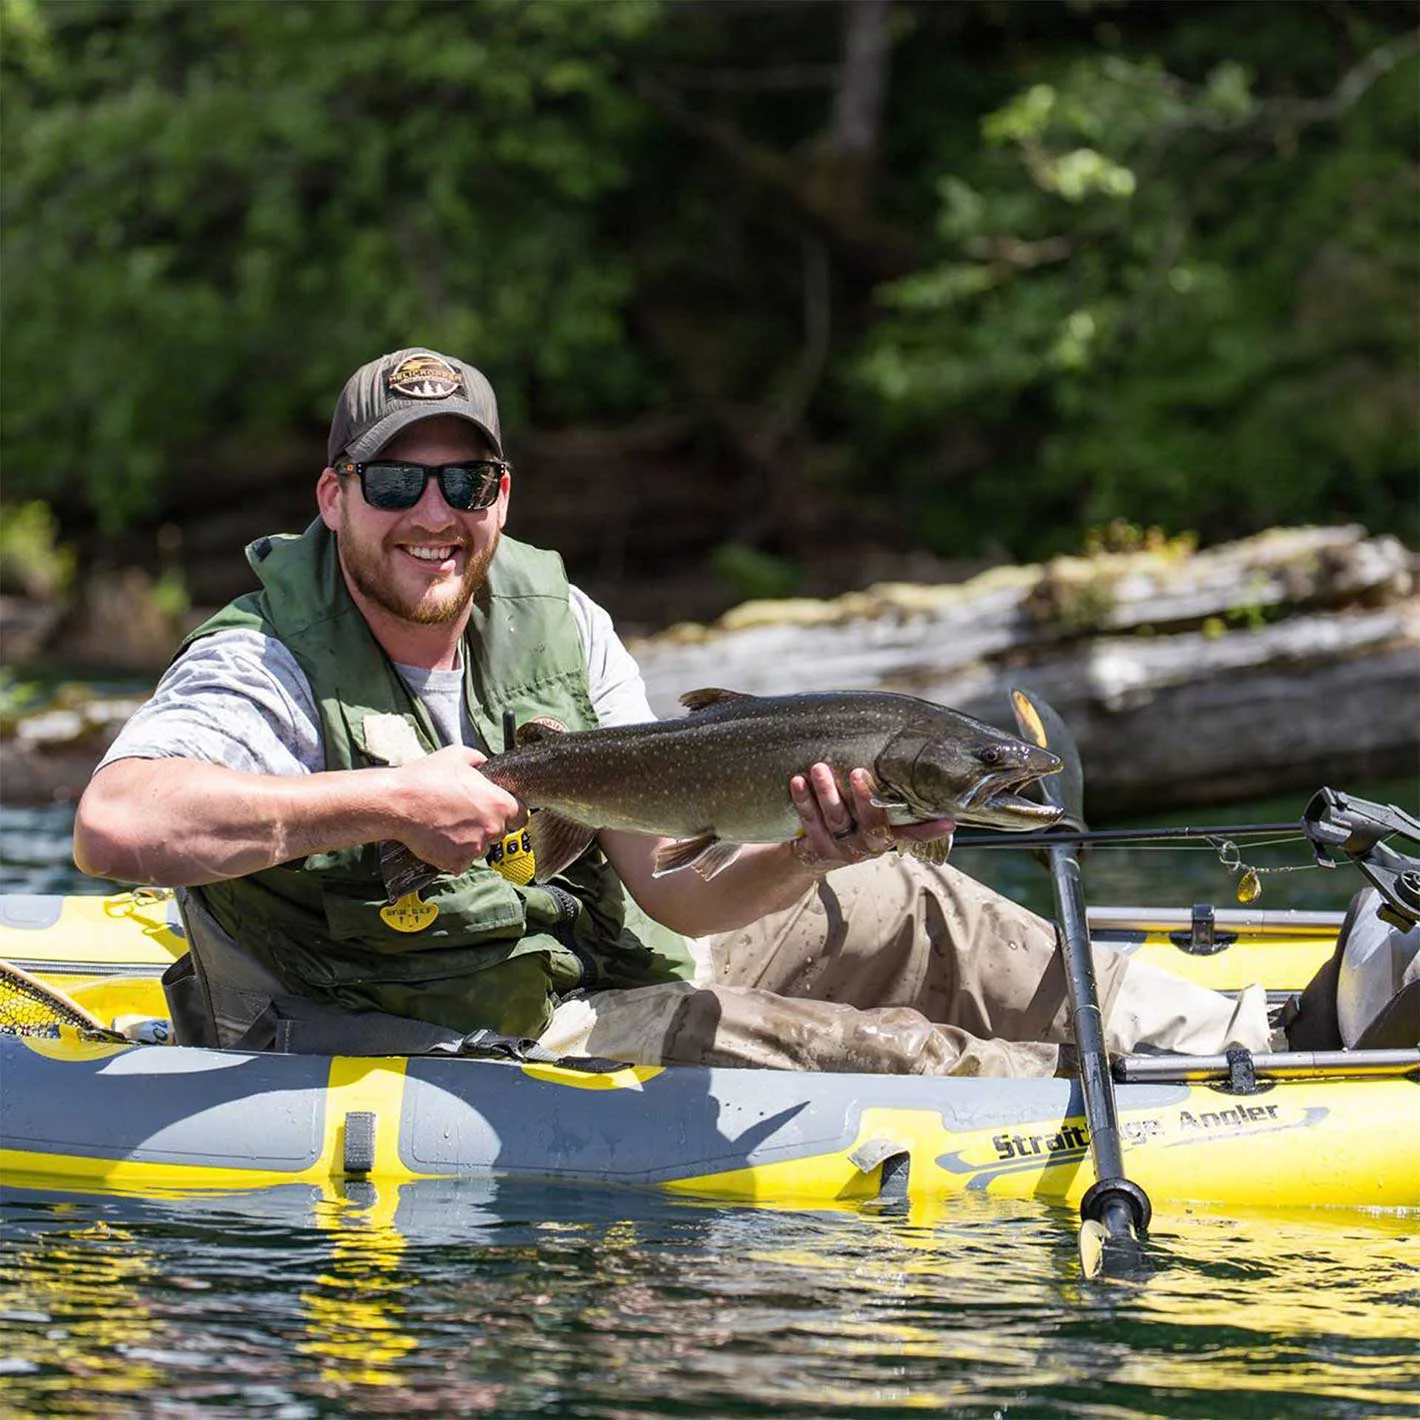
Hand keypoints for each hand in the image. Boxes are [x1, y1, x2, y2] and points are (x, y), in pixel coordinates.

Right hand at [387, 745, 524, 873]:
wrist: (399, 803)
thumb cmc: (427, 778)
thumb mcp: (459, 755)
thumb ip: (480, 761)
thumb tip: (485, 765)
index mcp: (500, 804)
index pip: (521, 816)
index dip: (510, 813)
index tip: (498, 812)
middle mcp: (493, 829)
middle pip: (499, 832)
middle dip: (486, 826)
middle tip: (464, 815)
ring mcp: (476, 849)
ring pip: (480, 848)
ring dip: (469, 841)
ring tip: (447, 825)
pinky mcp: (457, 863)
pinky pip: (461, 861)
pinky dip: (453, 854)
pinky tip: (440, 838)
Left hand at [788, 763, 954, 872]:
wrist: (809, 858)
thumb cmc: (848, 824)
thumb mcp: (868, 818)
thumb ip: (884, 800)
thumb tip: (909, 761)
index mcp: (885, 838)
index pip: (912, 834)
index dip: (930, 830)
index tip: (949, 821)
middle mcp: (866, 846)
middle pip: (870, 825)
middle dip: (864, 798)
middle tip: (856, 771)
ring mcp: (841, 849)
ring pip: (836, 820)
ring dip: (827, 793)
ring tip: (818, 768)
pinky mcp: (816, 849)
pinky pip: (809, 821)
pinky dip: (802, 800)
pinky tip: (797, 781)